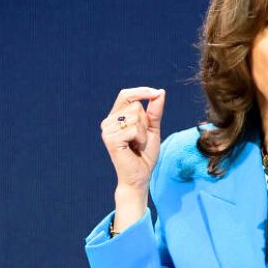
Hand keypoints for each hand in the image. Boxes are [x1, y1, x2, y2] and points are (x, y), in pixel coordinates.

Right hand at [100, 87, 165, 229]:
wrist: (140, 176)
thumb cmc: (144, 154)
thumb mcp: (153, 128)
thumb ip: (155, 111)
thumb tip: (160, 92)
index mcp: (115, 117)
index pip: (126, 95)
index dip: (141, 91)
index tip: (156, 93)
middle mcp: (108, 121)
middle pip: (134, 105)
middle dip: (145, 121)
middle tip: (140, 138)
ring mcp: (107, 130)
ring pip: (135, 116)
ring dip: (143, 132)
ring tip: (137, 144)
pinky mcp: (111, 139)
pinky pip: (134, 129)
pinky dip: (141, 139)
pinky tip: (135, 148)